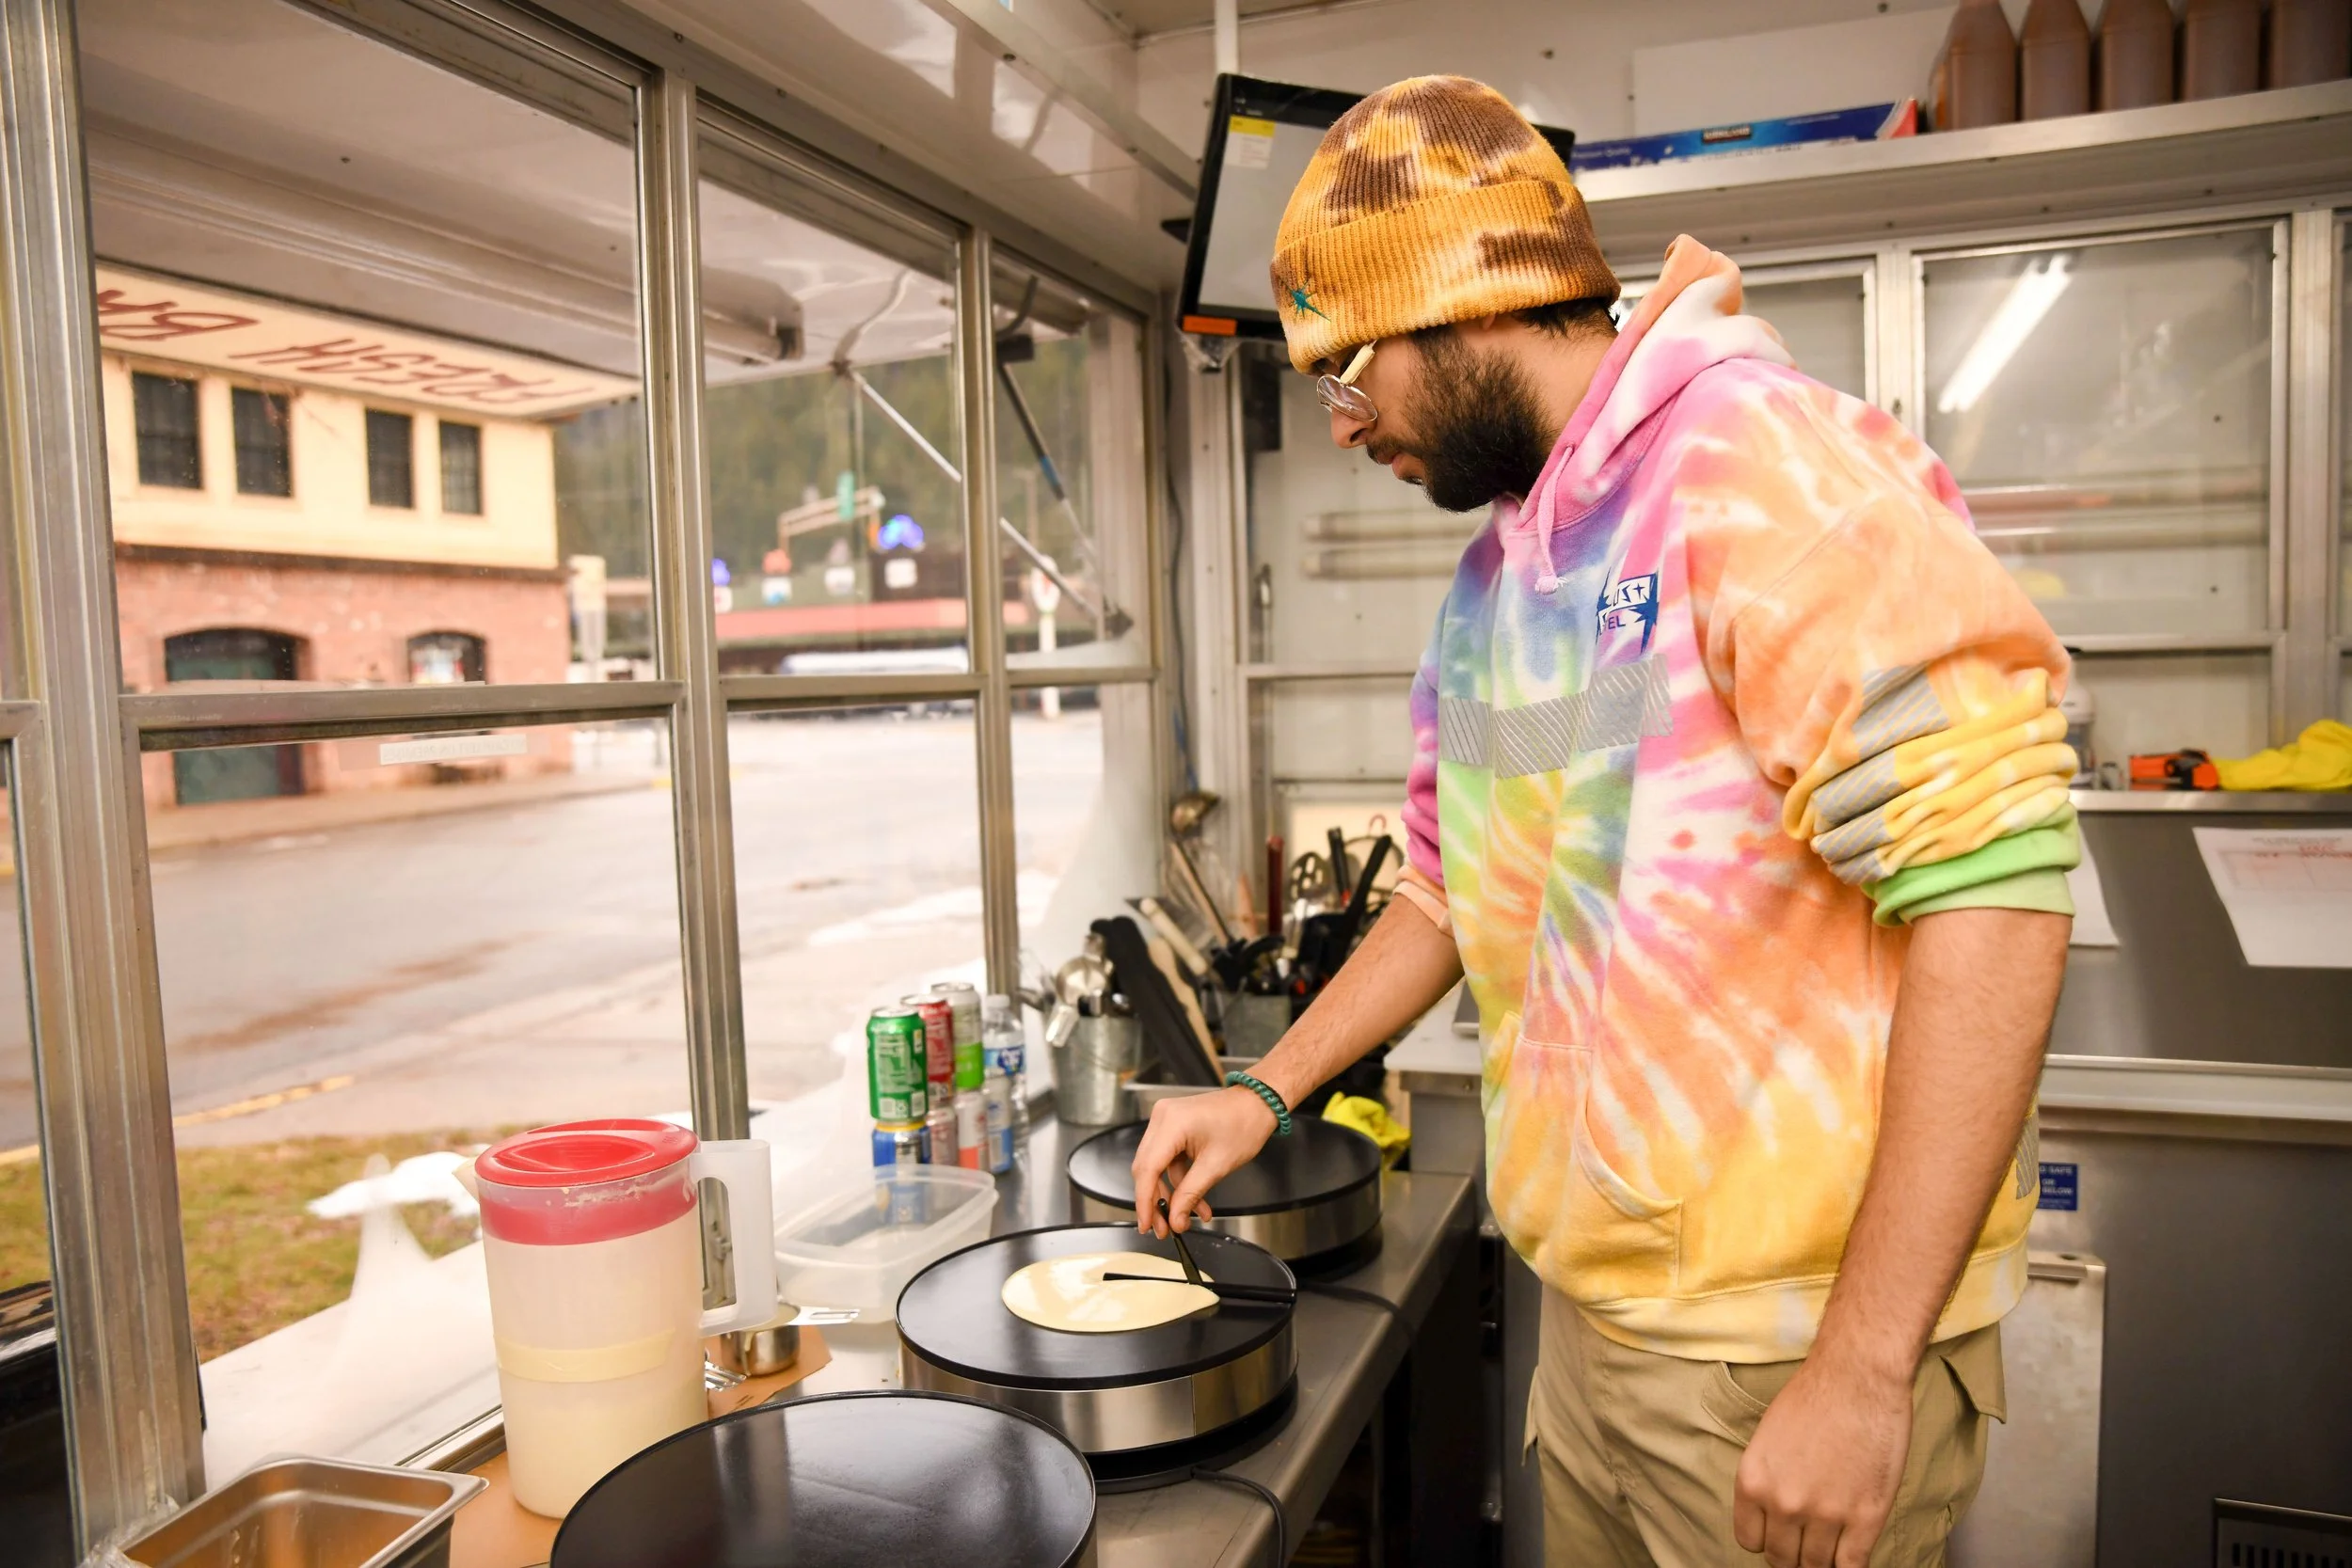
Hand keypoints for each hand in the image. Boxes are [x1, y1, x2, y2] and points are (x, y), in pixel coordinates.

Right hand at [1130, 1086, 1277, 1235]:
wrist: (1257, 1103)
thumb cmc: (1244, 1124)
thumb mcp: (1216, 1166)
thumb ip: (1190, 1195)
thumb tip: (1175, 1219)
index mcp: (1171, 1124)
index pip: (1147, 1169)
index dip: (1145, 1201)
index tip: (1147, 1225)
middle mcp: (1162, 1118)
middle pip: (1146, 1168)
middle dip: (1155, 1201)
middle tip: (1163, 1228)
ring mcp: (1166, 1120)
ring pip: (1156, 1166)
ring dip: (1169, 1193)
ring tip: (1182, 1218)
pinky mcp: (1173, 1126)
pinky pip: (1168, 1158)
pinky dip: (1178, 1180)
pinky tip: (1193, 1200)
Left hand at [1732, 1354, 1911, 1567]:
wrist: (1858, 1377)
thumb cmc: (1814, 1397)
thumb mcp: (1768, 1438)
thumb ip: (1768, 1480)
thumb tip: (1773, 1514)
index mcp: (1753, 1482)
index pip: (1750, 1540)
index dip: (1768, 1539)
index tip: (1781, 1534)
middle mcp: (1782, 1503)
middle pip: (1782, 1559)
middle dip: (1794, 1553)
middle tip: (1808, 1541)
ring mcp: (1824, 1515)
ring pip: (1816, 1566)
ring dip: (1822, 1561)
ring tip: (1831, 1545)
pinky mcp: (1865, 1518)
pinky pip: (1851, 1566)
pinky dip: (1849, 1566)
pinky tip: (1852, 1552)